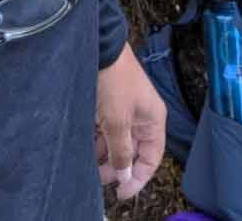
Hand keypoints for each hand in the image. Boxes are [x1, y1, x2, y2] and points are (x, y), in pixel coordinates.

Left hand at [95, 42, 165, 203]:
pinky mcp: (112, 107)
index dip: (138, 178)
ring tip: (89, 164)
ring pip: (119, 143)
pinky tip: (87, 147)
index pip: (151, 158)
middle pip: (134, 152)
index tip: (121, 193)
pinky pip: (108, 132)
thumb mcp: (117, 122)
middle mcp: (143, 118)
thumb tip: (125, 175)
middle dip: (118, 167)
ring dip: (106, 155)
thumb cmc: (115, 83)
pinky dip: (99, 142)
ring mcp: (127, 112)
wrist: (101, 49)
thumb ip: (121, 151)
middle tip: (99, 178)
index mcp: (154, 121)